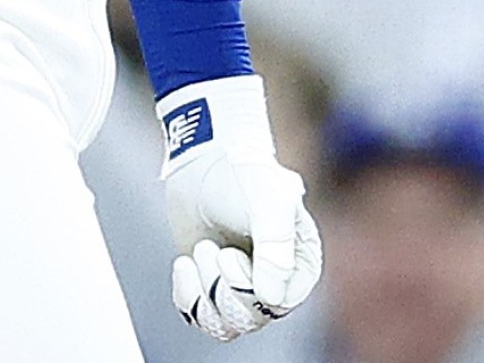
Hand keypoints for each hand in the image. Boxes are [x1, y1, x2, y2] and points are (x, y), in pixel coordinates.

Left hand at [158, 77, 321, 339]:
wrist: (205, 159)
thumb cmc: (244, 176)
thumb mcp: (268, 206)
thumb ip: (275, 249)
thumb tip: (271, 300)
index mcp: (299, 266)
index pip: (278, 306)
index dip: (250, 290)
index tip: (233, 255)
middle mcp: (275, 281)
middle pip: (248, 318)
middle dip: (223, 287)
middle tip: (212, 249)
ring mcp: (241, 283)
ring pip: (223, 324)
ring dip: (204, 292)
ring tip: (202, 250)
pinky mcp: (210, 281)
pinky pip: (198, 314)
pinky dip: (186, 295)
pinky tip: (183, 262)